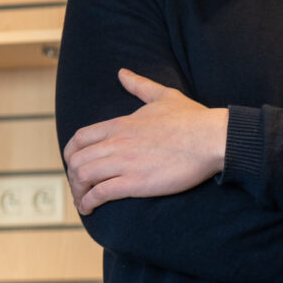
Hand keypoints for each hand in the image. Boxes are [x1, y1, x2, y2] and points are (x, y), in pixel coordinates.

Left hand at [64, 69, 227, 212]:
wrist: (211, 138)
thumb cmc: (193, 119)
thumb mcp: (164, 95)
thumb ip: (140, 85)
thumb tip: (122, 73)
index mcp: (120, 124)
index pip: (80, 138)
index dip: (71, 154)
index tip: (74, 164)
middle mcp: (117, 142)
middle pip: (77, 160)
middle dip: (73, 177)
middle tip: (79, 188)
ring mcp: (125, 162)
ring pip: (84, 177)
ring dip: (78, 192)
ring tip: (83, 202)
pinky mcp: (136, 182)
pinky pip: (101, 193)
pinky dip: (89, 202)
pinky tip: (89, 209)